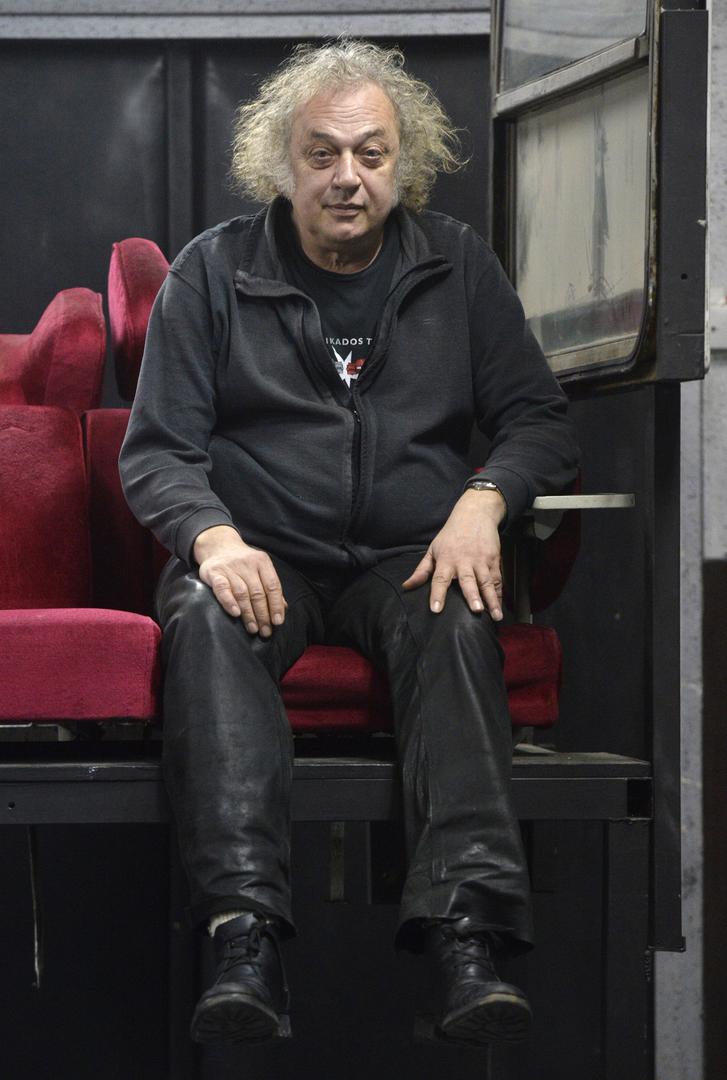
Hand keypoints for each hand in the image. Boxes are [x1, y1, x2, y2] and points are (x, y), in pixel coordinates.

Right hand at [193, 525, 285, 635]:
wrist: (218, 546)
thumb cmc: (243, 563)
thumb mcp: (259, 569)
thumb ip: (270, 587)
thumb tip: (284, 609)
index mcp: (262, 561)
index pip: (272, 585)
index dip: (276, 605)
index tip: (277, 622)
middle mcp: (247, 563)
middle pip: (258, 592)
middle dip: (263, 615)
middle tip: (265, 631)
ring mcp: (230, 567)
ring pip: (242, 593)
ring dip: (249, 613)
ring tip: (253, 628)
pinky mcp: (214, 573)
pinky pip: (222, 588)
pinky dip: (229, 602)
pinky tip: (235, 614)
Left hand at [401, 489, 505, 620]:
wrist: (475, 514)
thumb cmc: (451, 535)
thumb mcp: (433, 550)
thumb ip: (421, 571)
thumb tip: (406, 586)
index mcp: (446, 560)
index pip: (440, 579)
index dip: (437, 595)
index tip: (436, 609)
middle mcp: (464, 561)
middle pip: (468, 581)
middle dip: (472, 596)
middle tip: (476, 610)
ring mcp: (481, 561)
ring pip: (486, 582)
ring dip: (492, 599)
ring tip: (496, 615)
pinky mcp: (494, 560)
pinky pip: (497, 580)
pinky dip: (499, 594)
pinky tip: (500, 607)